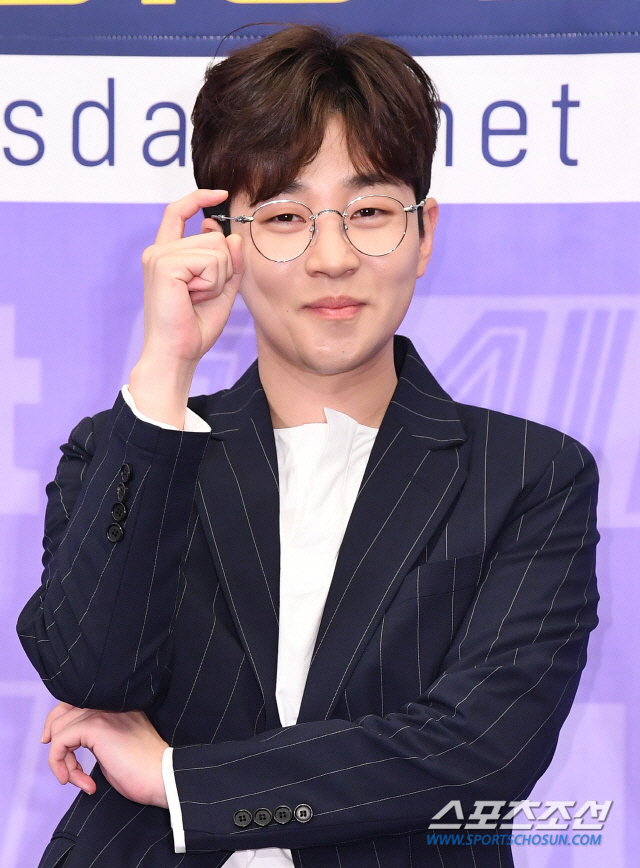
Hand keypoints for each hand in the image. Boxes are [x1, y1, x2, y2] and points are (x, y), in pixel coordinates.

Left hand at [42, 702, 168, 808]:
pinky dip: (61, 764)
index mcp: (116, 706)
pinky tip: (79, 781)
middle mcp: (108, 704)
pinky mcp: (96, 727)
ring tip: (77, 780)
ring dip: (61, 760)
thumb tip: (71, 743)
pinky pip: (61, 742)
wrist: (163, 776)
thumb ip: (98, 737)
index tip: (56, 745)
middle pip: (62, 711)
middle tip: (60, 766)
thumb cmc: (145, 769)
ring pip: (59, 729)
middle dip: (54, 740)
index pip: (77, 702)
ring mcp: (101, 713)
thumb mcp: (117, 746)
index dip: (60, 722)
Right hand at [129, 188, 244, 425]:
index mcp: (167, 255)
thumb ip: (230, 264)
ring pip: (215, 249)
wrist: (177, 355)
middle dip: (222, 268)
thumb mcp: (222, 291)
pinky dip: (212, 282)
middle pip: (213, 237)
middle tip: (202, 295)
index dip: (199, 198)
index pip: (178, 212)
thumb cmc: (195, 328)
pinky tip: (193, 298)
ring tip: (196, 298)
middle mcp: (159, 251)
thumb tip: (233, 237)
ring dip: (218, 278)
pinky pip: (210, 260)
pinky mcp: (165, 264)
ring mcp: (159, 256)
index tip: (220, 193)